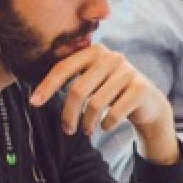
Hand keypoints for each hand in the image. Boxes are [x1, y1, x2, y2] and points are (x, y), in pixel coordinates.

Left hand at [31, 44, 176, 161]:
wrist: (148, 102)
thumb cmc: (112, 92)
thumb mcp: (92, 80)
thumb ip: (72, 77)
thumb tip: (36, 94)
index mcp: (95, 51)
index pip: (64, 67)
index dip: (47, 86)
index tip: (34, 103)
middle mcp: (112, 57)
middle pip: (78, 89)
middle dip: (69, 114)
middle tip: (67, 130)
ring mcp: (129, 72)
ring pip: (96, 104)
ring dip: (87, 123)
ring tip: (86, 131)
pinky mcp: (141, 88)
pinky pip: (115, 112)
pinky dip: (106, 125)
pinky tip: (105, 127)